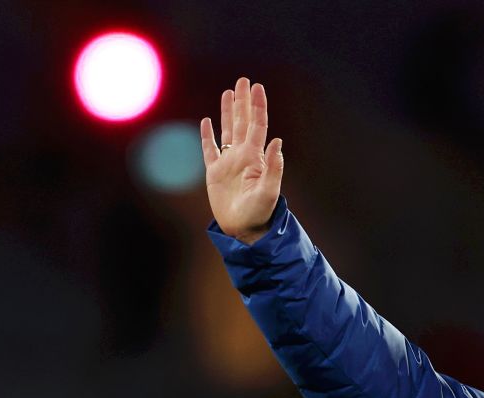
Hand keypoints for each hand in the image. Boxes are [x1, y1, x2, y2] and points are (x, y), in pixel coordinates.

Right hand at [200, 77, 283, 244]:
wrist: (244, 231)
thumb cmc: (259, 214)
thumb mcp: (269, 191)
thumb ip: (274, 168)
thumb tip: (277, 142)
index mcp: (255, 158)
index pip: (256, 125)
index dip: (257, 106)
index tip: (257, 86)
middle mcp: (242, 157)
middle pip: (242, 122)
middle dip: (242, 102)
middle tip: (243, 80)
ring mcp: (228, 164)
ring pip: (227, 131)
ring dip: (227, 112)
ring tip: (229, 93)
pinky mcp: (215, 174)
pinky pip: (209, 150)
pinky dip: (207, 136)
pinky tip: (207, 122)